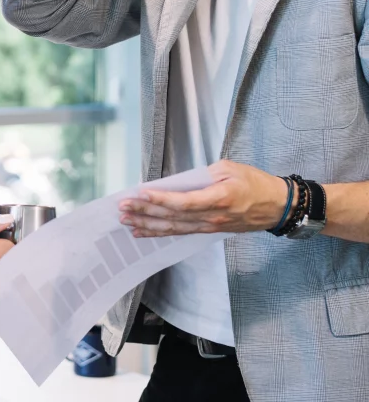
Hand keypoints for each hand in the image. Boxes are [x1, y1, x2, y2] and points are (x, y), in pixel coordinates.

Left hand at [118, 160, 288, 236]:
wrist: (278, 206)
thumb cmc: (255, 183)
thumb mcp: (230, 168)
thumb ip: (203, 174)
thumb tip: (178, 181)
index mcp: (219, 198)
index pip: (184, 201)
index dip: (161, 199)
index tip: (140, 193)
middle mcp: (213, 217)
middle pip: (173, 217)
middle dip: (145, 212)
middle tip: (123, 208)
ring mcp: (210, 226)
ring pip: (174, 228)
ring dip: (148, 225)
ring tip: (126, 221)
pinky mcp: (208, 230)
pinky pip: (180, 232)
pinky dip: (160, 232)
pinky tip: (144, 231)